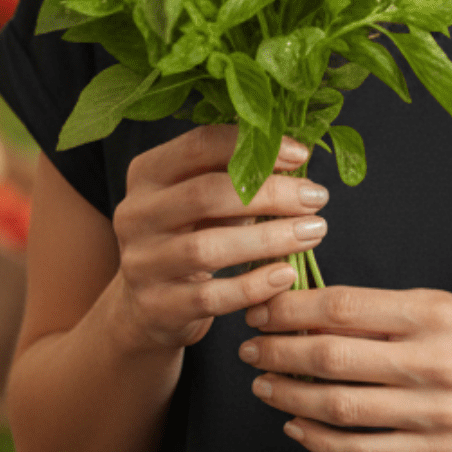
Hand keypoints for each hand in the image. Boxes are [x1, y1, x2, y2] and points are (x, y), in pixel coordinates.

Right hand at [109, 126, 328, 352]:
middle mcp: (135, 214)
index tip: (300, 154)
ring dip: (270, 238)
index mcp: (147, 174)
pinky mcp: (158, 307)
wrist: (148, 306)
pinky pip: (212, 297)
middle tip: (315, 198)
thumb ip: (238, 175)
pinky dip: (254, 285)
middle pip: (206, 194)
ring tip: (313, 231)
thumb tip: (298, 153)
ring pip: (208, 248)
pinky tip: (286, 274)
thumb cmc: (190, 237)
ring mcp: (142, 263)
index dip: (253, 146)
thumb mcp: (204, 199)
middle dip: (271, 193)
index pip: (199, 145)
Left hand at [237, 286, 451, 451]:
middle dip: (278, 350)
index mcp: (434, 314)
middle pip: (330, 357)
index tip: (264, 307)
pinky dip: (319, 440)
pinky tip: (297, 425)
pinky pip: (360, 451)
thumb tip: (313, 307)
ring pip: (338, 407)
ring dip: (288, 394)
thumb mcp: (449, 308)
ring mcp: (432, 414)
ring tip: (264, 383)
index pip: (342, 307)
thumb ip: (388, 311)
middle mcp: (432, 362)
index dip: (291, 308)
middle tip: (251, 345)